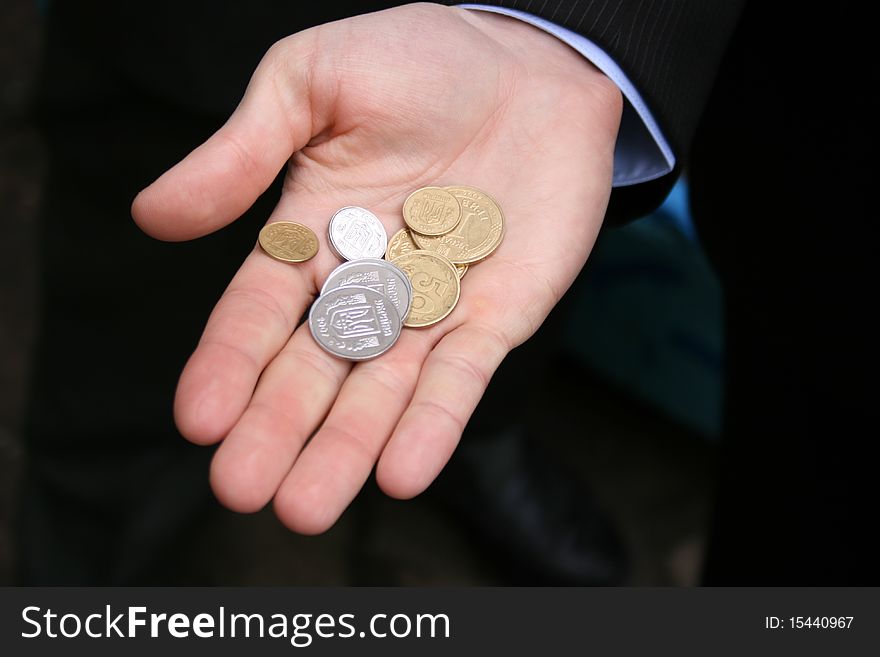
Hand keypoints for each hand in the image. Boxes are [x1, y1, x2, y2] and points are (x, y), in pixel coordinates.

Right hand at [132, 3, 620, 533]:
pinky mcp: (496, 318)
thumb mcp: (311, 82)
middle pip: (312, 370)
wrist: (529, 62)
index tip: (199, 418)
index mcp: (309, 236)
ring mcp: (431, 309)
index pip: (256, 313)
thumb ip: (242, 152)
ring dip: (346, 449)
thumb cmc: (418, 60)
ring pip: (381, 391)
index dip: (228, 365)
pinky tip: (400, 474)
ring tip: (305, 508)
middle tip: (243, 490)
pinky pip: (461, 380)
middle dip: (278, 429)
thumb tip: (151, 216)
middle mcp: (363, 286)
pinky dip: (433, 426)